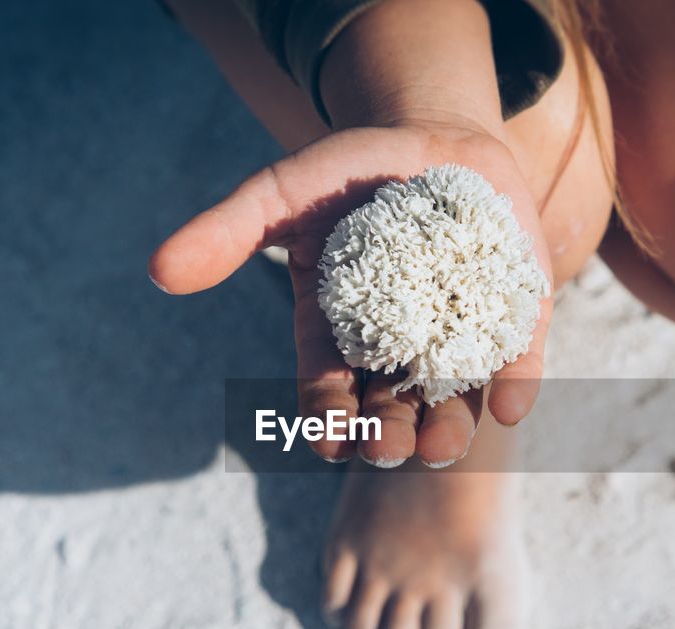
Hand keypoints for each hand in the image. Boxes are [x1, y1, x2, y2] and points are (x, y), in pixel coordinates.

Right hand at [148, 119, 552, 465]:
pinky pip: (515, 360)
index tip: (327, 440)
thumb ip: (228, 232)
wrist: (432, 136)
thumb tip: (158, 271)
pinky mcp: (513, 317)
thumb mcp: (283, 193)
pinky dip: (516, 385)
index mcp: (341, 335)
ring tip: (442, 446)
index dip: (328, 417)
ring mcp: (460, 337)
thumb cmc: (348, 172)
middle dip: (388, 432)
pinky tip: (514, 406)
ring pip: (454, 399)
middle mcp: (400, 349)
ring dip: (450, 428)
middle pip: (392, 407)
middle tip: (385, 448)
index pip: (330, 389)